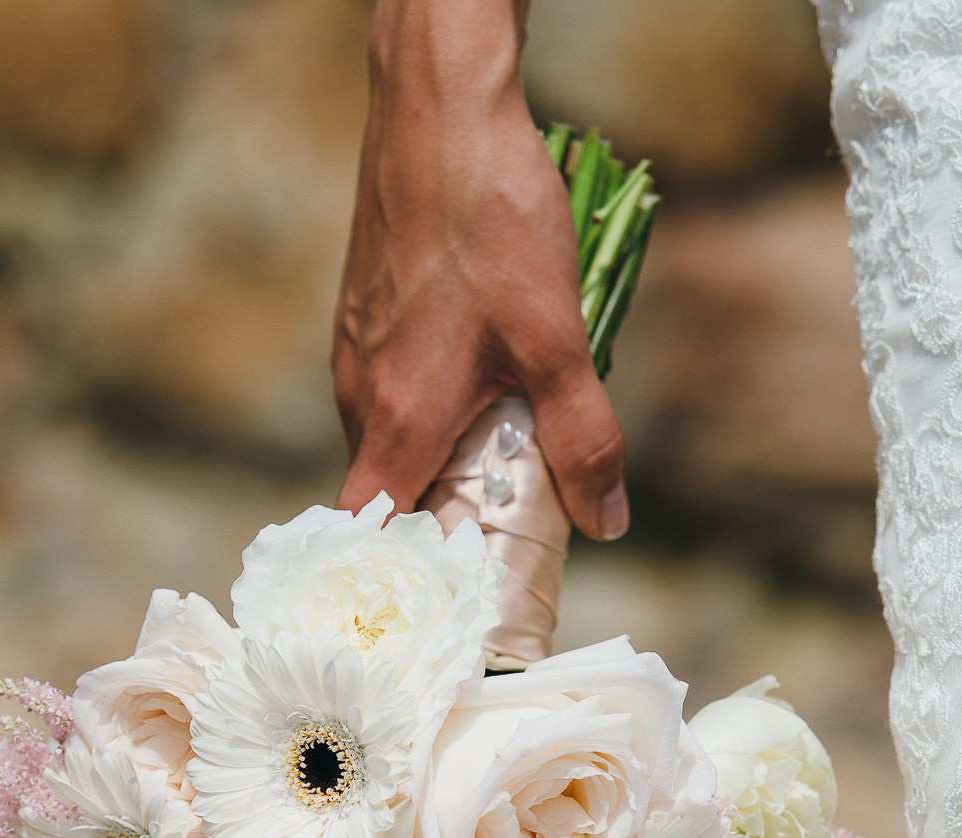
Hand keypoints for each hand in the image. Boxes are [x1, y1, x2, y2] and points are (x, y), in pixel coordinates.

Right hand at [333, 0, 628, 541]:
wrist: (440, 110)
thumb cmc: (491, 221)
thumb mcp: (559, 342)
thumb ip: (584, 440)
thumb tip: (607, 521)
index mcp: (397, 419)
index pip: (369, 538)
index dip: (401, 581)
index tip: (444, 604)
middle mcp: (358, 394)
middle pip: (386, 494)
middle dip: (437, 525)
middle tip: (500, 544)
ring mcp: (355, 351)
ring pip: (391, 437)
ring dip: (439, 461)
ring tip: (503, 467)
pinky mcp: (366, 312)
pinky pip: (391, 388)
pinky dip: (430, 409)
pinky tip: (484, 385)